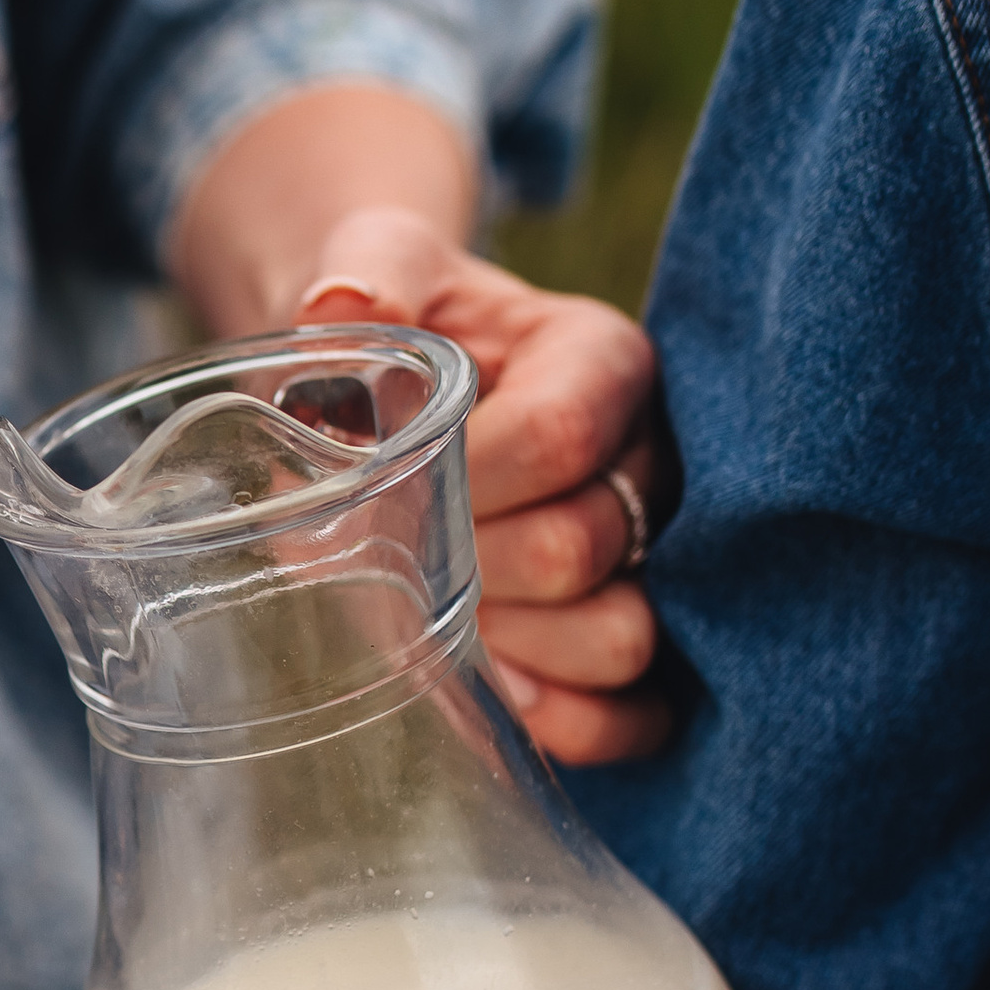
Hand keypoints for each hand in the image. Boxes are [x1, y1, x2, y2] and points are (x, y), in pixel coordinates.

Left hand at [295, 205, 666, 766]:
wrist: (388, 400)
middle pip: (580, 548)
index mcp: (601, 362)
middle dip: (464, 563)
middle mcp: (649, 463)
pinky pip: (637, 718)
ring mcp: (651, 563)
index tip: (385, 481)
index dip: (463, 477)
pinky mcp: (634, 644)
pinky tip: (490, 683)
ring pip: (621, 639)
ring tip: (441, 609)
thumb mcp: (378, 269)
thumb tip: (339, 306)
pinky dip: (561, 720)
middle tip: (398, 549)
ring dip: (511, 644)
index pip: (557, 438)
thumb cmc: (393, 335)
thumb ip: (369, 269)